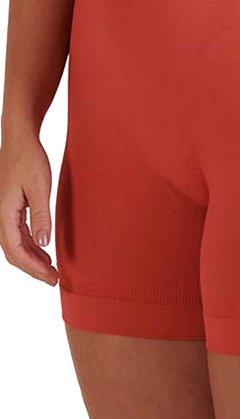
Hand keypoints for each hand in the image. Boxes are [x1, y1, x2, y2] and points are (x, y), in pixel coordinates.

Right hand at [0, 132, 57, 285]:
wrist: (20, 138)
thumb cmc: (29, 158)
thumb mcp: (40, 186)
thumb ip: (41, 215)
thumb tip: (43, 242)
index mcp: (5, 212)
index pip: (16, 250)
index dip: (33, 268)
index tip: (52, 277)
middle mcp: (1, 215)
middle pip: (14, 252)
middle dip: (33, 269)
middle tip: (54, 280)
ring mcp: (5, 212)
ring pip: (15, 244)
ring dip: (32, 259)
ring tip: (51, 270)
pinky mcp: (11, 207)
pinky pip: (18, 233)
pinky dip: (31, 246)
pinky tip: (44, 250)